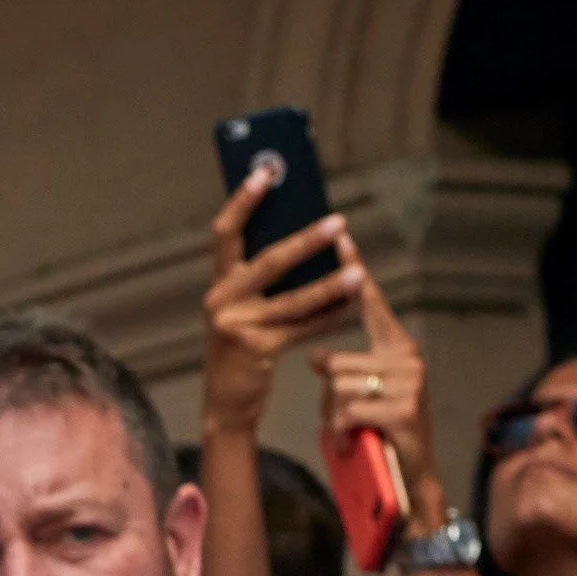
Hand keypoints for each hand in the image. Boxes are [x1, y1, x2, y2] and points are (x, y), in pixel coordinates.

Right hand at [201, 168, 359, 439]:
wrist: (227, 404)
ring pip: (293, 298)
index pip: (225, 232)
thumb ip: (263, 279)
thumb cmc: (242, 349)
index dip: (243, 200)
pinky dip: (330, 315)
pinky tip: (354, 304)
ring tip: (358, 270)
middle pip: (268, 261)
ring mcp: (237, 326)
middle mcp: (222, 301)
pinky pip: (303, 327)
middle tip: (339, 222)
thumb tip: (310, 238)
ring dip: (330, 283)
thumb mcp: (243, 309)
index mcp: (218, 283)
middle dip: (306, 240)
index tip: (267, 171)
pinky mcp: (257, 350)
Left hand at [311, 257, 432, 486]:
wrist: (412, 476)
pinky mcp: (403, 409)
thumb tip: (316, 356)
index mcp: (398, 346)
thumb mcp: (360, 393)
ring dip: (334, 418)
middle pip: (335, 362)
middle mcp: (408, 357)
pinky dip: (342, 433)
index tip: (342, 240)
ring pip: (337, 388)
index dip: (355, 273)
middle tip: (346, 418)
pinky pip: (347, 412)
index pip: (371, 304)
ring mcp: (409, 382)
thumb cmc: (381, 431)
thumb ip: (342, 369)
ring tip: (353, 432)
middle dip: (328, 397)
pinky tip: (355, 443)